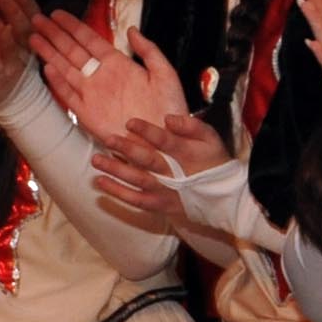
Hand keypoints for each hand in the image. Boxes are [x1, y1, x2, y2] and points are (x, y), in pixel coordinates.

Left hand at [0, 0, 41, 107]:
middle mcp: (26, 51)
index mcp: (33, 41)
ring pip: (9, 46)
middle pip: (23, 30)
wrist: (12, 99)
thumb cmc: (15, 63)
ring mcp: (14, 64)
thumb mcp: (20, 40)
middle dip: (13, 11)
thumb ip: (21, 18)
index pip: (33, 19)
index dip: (26, 3)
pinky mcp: (0, 76)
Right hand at [32, 10, 188, 147]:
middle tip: (36, 19)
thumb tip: (131, 29)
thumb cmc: (170, 109)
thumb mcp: (165, 74)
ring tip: (33, 37)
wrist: (166, 142)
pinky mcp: (88, 115)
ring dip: (49, 53)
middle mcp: (101, 77)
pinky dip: (58, 83)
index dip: (73, 26)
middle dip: (54, 34)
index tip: (57, 13)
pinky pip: (69, 96)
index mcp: (118, 64)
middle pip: (72, 51)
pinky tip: (47, 69)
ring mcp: (92, 95)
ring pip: (65, 69)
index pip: (90, 40)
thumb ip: (149, 51)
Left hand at [89, 113, 232, 223]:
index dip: (148, 132)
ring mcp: (165, 190)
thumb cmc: (214, 161)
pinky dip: (118, 193)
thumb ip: (191, 126)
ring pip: (138, 180)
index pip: (165, 140)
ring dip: (116, 170)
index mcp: (185, 153)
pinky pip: (136, 200)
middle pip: (148, 160)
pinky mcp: (160, 204)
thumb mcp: (210, 139)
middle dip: (127, 150)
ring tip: (96, 159)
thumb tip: (168, 118)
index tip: (130, 122)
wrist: (225, 197)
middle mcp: (173, 173)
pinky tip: (100, 182)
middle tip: (108, 139)